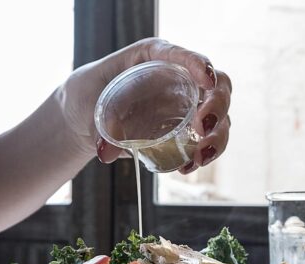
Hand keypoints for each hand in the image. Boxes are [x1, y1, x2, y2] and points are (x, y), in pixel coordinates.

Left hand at [57, 38, 231, 172]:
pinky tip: (188, 167)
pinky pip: (208, 140)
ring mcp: (188, 104)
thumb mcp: (88, 103)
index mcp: (155, 57)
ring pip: (220, 116)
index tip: (206, 80)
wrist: (85, 116)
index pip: (183, 56)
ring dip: (217, 137)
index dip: (199, 64)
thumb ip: (98, 126)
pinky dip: (205, 154)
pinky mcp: (187, 129)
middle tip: (203, 127)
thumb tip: (106, 153)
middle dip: (218, 105)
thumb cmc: (87, 96)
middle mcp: (179, 78)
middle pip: (217, 85)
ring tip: (200, 157)